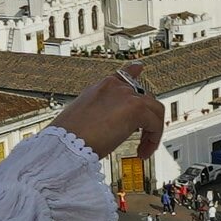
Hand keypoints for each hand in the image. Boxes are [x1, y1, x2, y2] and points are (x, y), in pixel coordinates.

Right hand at [50, 67, 164, 160]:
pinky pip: (156, 123)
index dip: (134, 72)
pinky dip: (154, 139)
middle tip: (142, 139)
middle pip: (145, 97)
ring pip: (155, 109)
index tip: (139, 68)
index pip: (123, 74)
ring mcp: (125, 94)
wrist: (64, 144)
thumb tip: (106, 128)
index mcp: (101, 88)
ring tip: (144, 149)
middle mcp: (114, 86)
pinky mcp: (135, 107)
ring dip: (153, 131)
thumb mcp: (82, 120)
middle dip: (147, 119)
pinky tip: (143, 152)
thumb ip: (99, 116)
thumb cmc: (68, 138)